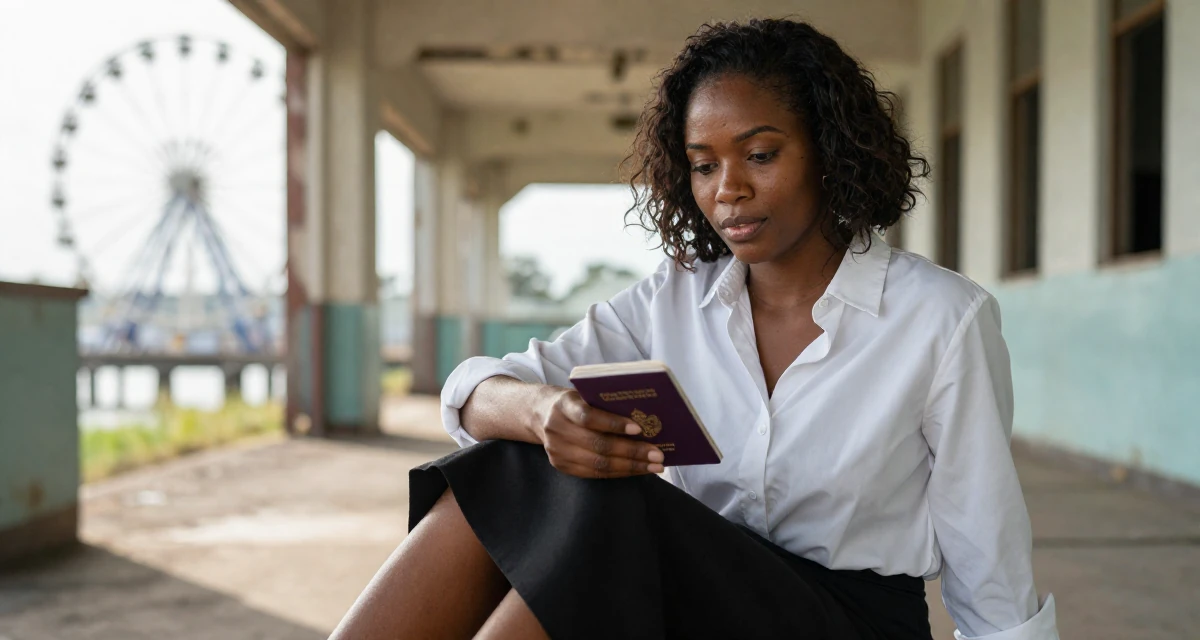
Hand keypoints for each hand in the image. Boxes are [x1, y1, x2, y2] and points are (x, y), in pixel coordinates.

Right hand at [530, 387, 664, 478]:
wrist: (541, 413)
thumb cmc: (575, 402)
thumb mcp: (585, 395)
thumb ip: (606, 405)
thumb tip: (645, 419)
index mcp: (564, 405)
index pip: (589, 417)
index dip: (614, 424)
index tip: (639, 428)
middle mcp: (557, 429)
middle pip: (598, 445)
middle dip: (632, 451)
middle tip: (657, 454)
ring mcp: (556, 451)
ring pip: (598, 464)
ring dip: (631, 467)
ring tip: (654, 466)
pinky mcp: (561, 466)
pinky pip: (595, 474)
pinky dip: (619, 472)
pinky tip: (637, 470)